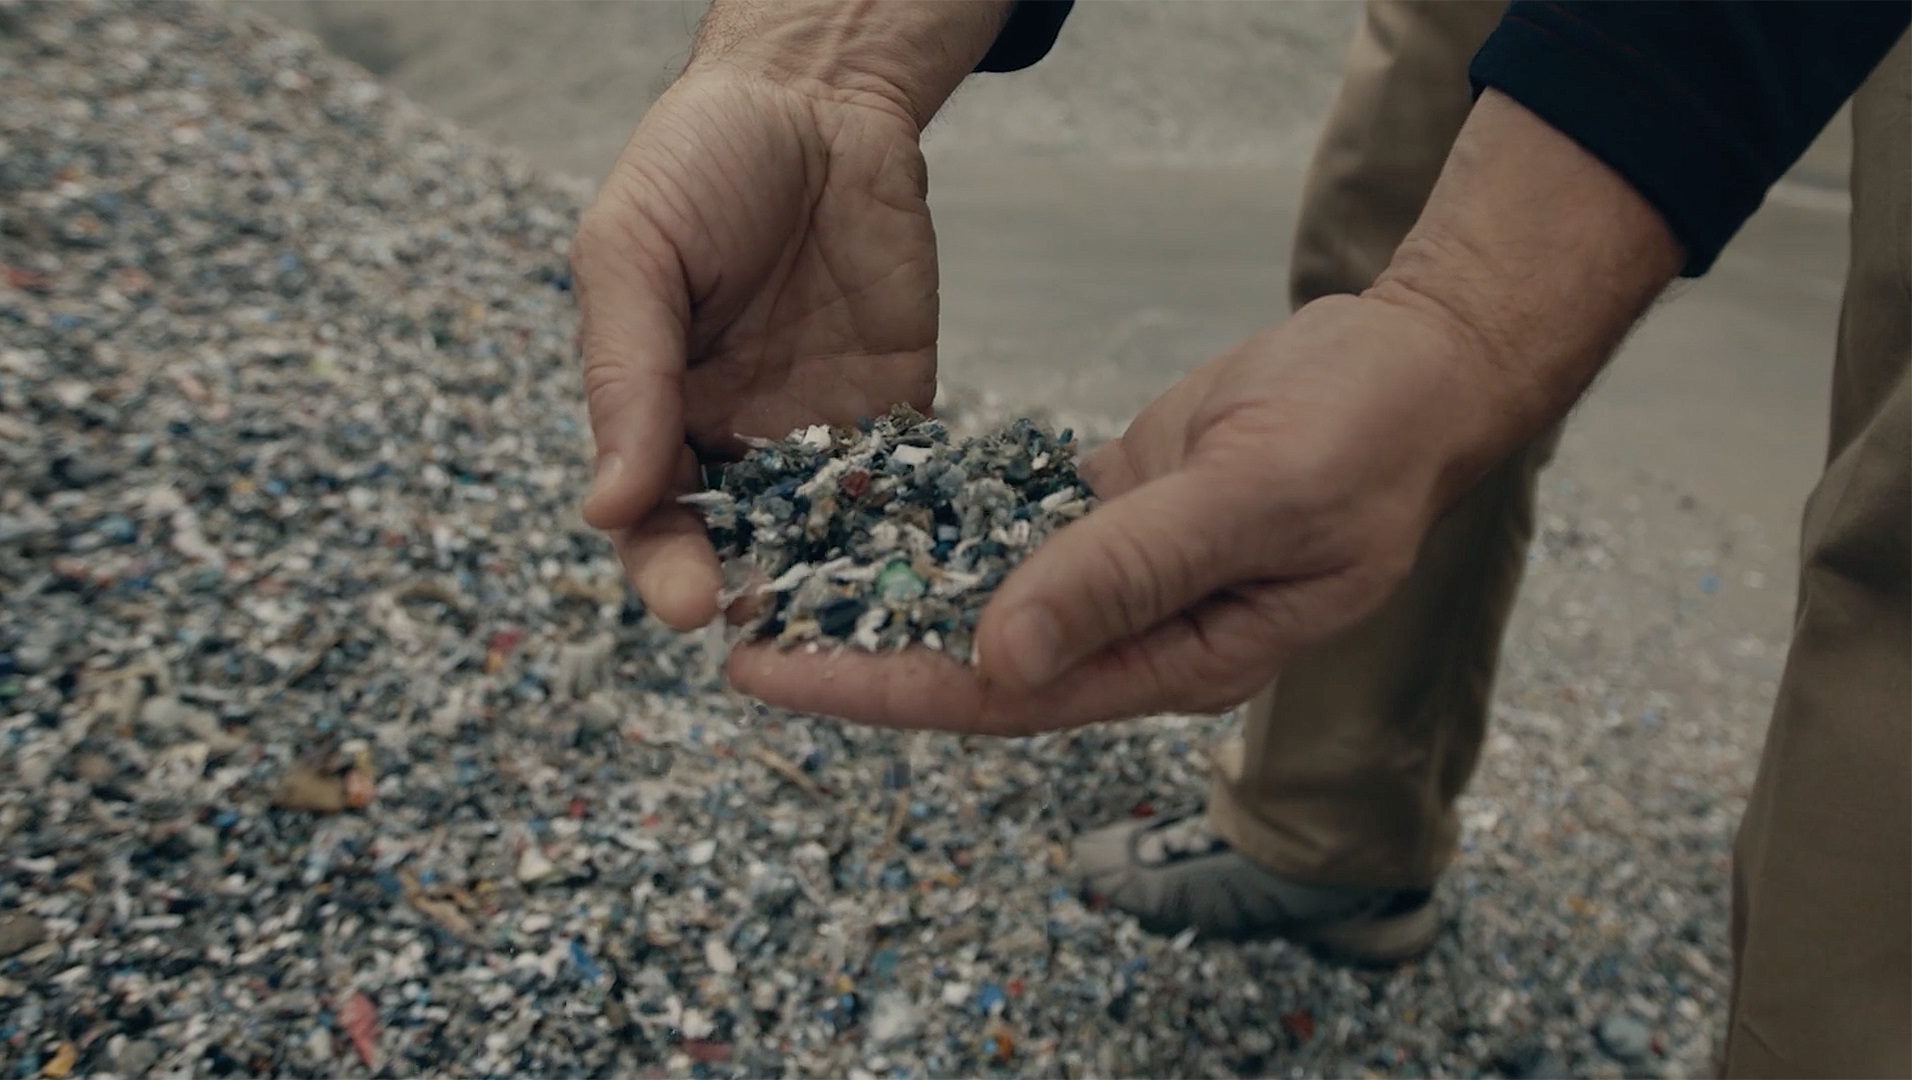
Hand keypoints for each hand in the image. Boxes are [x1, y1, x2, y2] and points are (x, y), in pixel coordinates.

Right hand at [573, 65, 938, 628]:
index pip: (650, 519)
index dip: (665, 566)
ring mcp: (819, 434)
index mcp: (655, 413)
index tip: (688, 603)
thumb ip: (624, 377)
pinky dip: (914, 530)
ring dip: (839, 580)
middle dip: (752, 589)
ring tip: (858, 621)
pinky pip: (904, 488)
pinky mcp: (897, 412)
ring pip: (824, 535)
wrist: (815, 101)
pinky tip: (929, 565)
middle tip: (772, 624)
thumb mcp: (633, 254)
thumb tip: (605, 506)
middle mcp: (734, 440)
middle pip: (738, 546)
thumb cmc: (698, 164)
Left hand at [729, 293, 1510, 732]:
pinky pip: (1012, 527)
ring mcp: (1123, 574)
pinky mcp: (1114, 510)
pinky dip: (944, 522)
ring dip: (889, 591)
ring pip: (984, 597)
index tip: (775, 673)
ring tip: (780, 577)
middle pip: (973, 659)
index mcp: (1174, 660)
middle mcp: (1136, 633)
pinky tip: (866, 510)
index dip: (883, 687)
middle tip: (736, 633)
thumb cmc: (1366, 436)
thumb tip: (999, 655)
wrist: (1417, 367)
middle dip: (858, 651)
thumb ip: (1129, 573)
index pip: (1002, 695)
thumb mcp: (1255, 499)